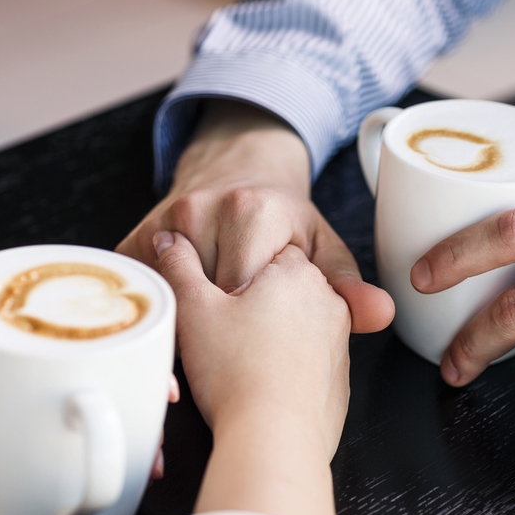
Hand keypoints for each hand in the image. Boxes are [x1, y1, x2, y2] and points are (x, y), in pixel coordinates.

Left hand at [0, 267, 179, 487]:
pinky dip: (65, 419)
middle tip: (153, 438)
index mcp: (11, 310)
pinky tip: (76, 440)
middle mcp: (20, 329)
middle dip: (128, 397)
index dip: (135, 356)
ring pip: (73, 378)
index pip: (93, 323)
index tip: (163, 388)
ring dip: (102, 410)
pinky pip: (43, 396)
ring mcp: (13, 352)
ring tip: (131, 445)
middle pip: (93, 357)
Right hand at [117, 99, 392, 333]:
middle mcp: (203, 209)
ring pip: (169, 303)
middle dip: (220, 332)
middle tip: (238, 346)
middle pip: (204, 302)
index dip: (254, 327)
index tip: (261, 341)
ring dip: (186, 331)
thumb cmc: (283, 218)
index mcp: (254, 211)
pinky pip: (139, 294)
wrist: (237, 168)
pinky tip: (178, 332)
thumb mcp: (322, 247)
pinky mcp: (133, 239)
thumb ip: (345, 286)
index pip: (246, 294)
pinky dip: (155, 321)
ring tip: (214, 341)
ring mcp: (161, 222)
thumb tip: (381, 314)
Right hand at [154, 231, 350, 514]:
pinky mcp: (339, 378)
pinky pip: (307, 360)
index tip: (217, 297)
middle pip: (281, 288)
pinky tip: (258, 382)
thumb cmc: (236, 373)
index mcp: (296, 271)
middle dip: (253, 304)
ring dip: (269, 335)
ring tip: (237, 362)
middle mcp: (328, 301)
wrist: (276, 440)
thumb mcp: (193, 309)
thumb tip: (170, 241)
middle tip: (222, 333)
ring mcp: (338, 341)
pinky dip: (284, 366)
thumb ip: (179, 266)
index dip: (232, 274)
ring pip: (295, 325)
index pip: (263, 251)